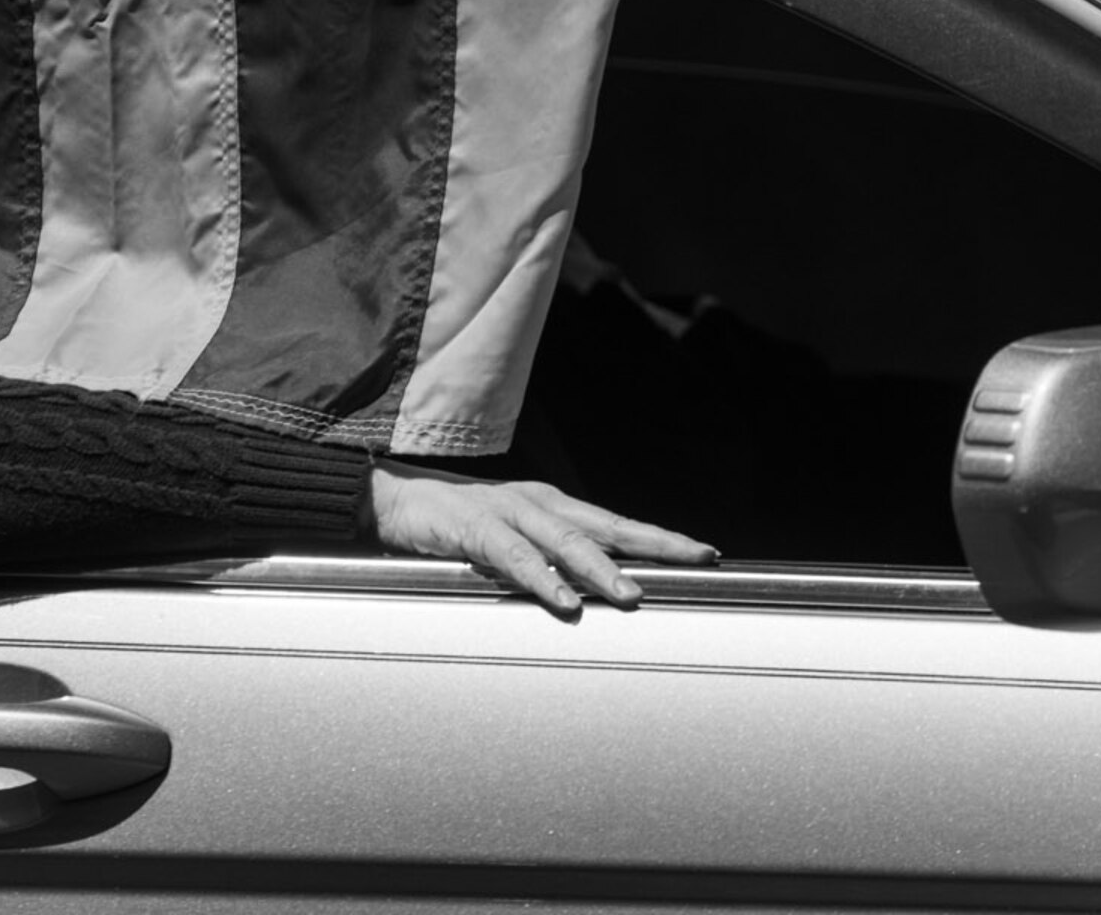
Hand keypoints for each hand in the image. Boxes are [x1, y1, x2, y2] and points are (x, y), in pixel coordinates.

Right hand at [365, 460, 717, 618]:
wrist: (393, 499)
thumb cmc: (458, 528)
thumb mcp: (515, 546)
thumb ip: (550, 567)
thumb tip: (593, 600)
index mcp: (553, 508)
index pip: (618, 524)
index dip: (661, 539)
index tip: (707, 553)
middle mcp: (538, 503)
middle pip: (606, 525)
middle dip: (653, 544)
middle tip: (696, 560)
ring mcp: (508, 511)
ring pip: (565, 540)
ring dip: (600, 569)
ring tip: (630, 595)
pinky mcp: (474, 527)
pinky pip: (513, 556)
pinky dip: (540, 578)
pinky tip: (562, 601)